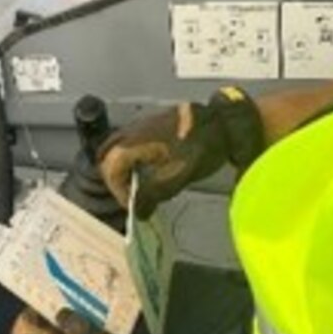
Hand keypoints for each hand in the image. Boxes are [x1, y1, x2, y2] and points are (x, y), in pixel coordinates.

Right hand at [98, 86, 264, 216]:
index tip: (134, 207)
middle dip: (115, 180)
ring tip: (139, 186)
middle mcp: (131, 130)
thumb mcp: (176, 177)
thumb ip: (153, 195)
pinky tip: (150, 169)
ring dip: (123, 169)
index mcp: (132, 142)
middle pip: (107, 157)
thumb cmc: (201, 147)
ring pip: (117, 148)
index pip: (110, 170)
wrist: (224, 121)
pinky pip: (130, 142)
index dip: (119, 192)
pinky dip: (132, 158)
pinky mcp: (152, 123)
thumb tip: (138, 212)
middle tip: (131, 197)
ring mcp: (141, 124)